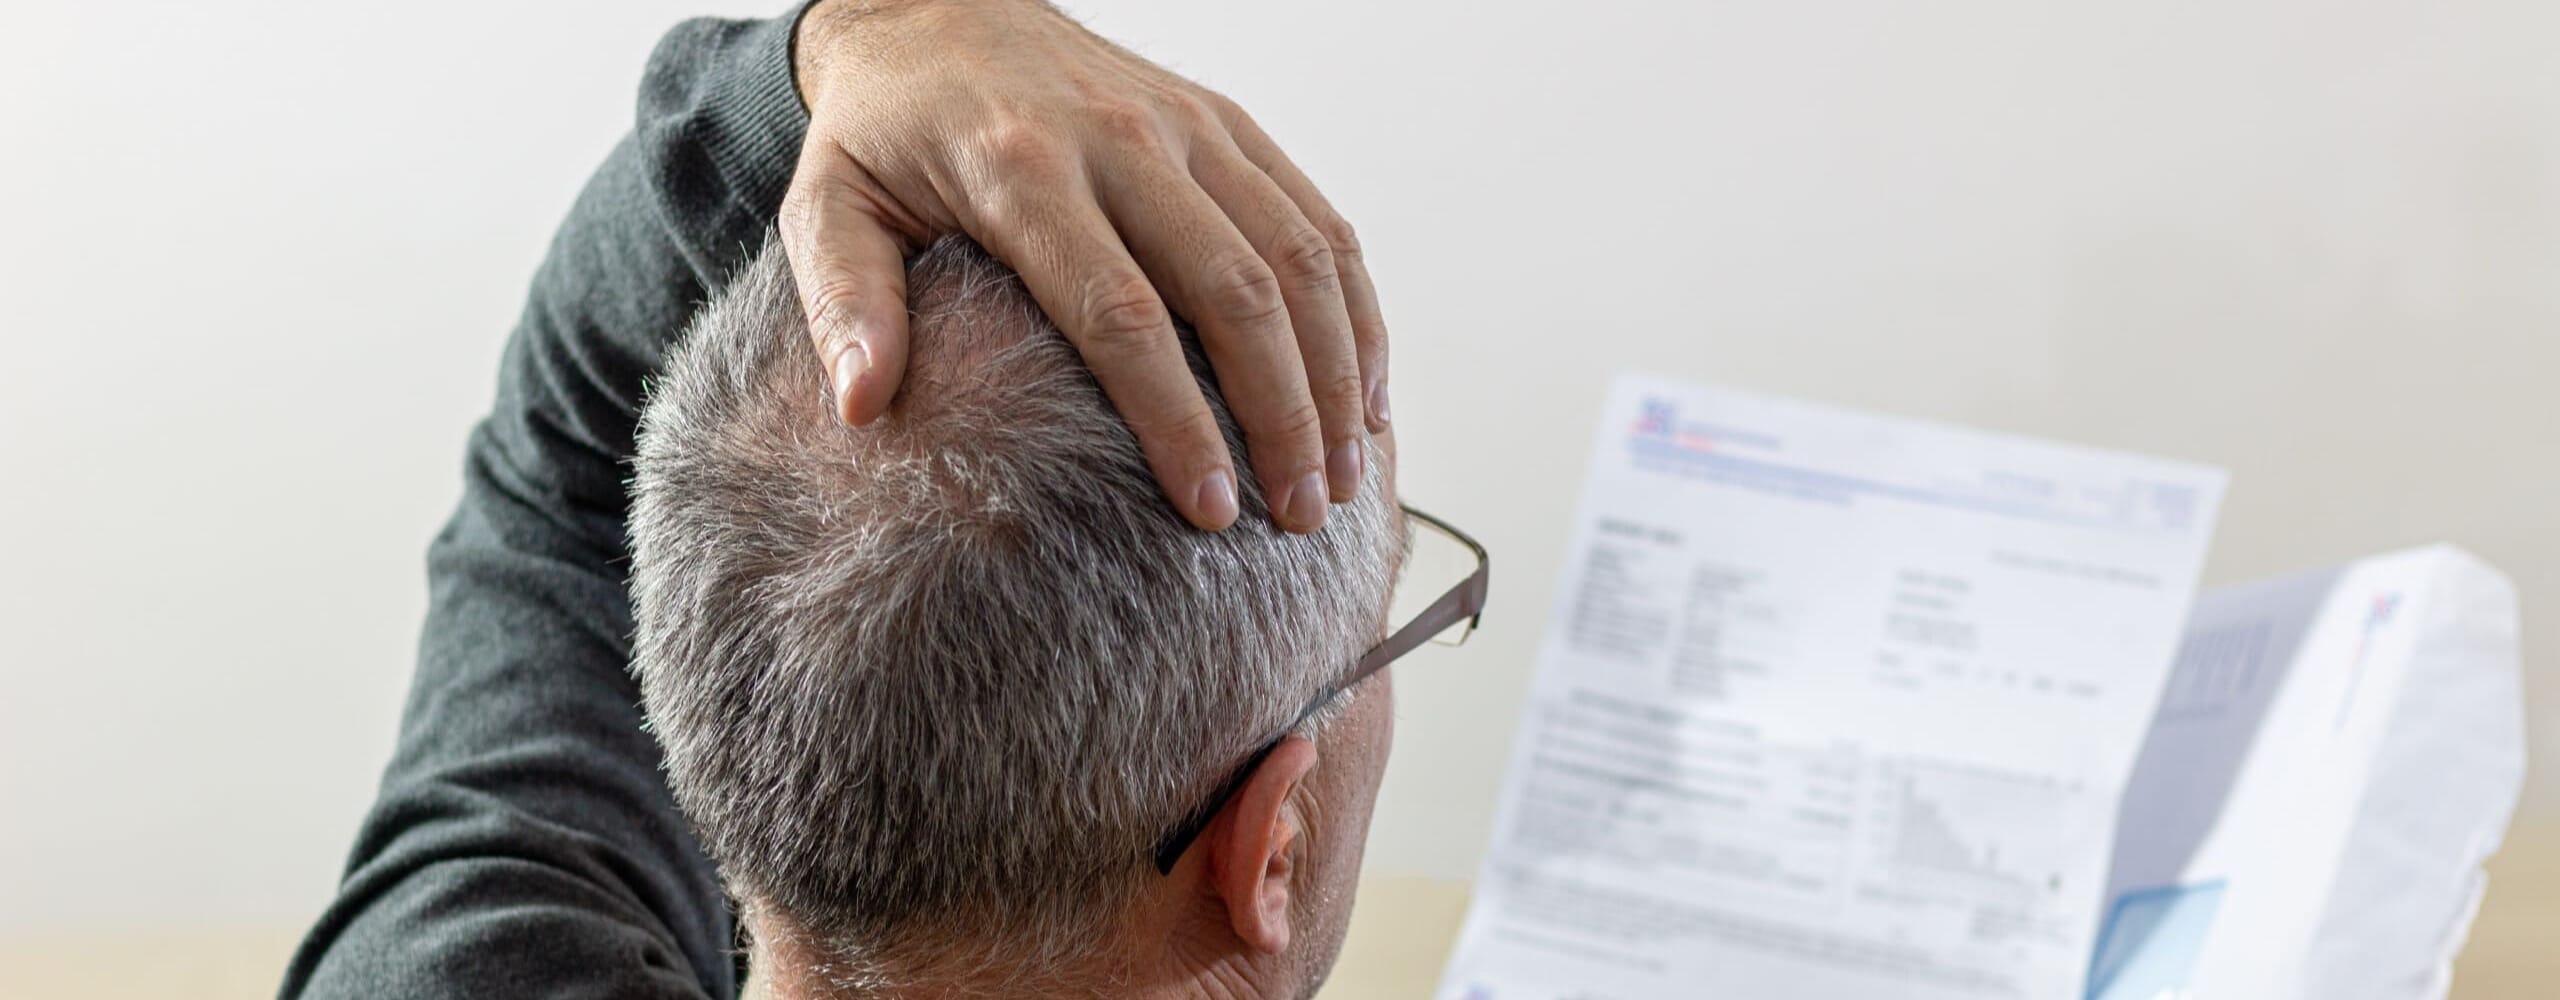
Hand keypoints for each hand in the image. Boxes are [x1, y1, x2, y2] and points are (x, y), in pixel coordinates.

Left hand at [781, 0, 1389, 533]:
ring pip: (1297, 256)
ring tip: (1345, 479)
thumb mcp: (827, 205)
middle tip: (1297, 519)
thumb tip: (863, 408)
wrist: (937, 6)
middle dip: (1281, 414)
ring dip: (1335, 372)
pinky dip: (1357, 311)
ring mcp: (1189, 127)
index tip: (1210, 510)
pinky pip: (1318, 218)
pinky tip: (1366, 397)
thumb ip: (845, 302)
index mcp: (1023, 169)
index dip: (1176, 418)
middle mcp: (1121, 139)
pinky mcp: (1229, 122)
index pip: (1121, 313)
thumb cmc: (884, 132)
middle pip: (1233, 291)